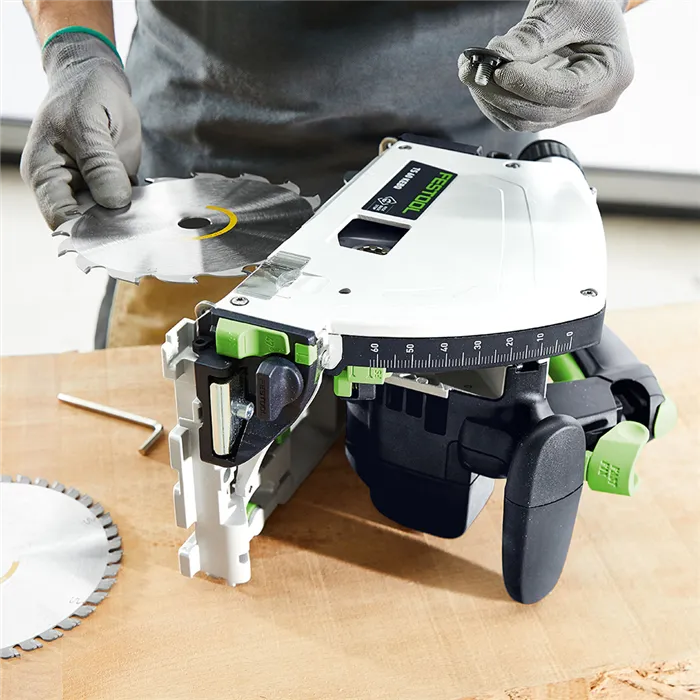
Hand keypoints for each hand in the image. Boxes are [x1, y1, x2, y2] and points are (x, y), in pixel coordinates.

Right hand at [21, 33, 140, 228]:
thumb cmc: (83, 94)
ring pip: (108, 218)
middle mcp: (65, 187)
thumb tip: (113, 201)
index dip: (86, 231)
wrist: (99, 78)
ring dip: (128, 221)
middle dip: (112, 229)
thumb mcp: (88, 125)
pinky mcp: (112, 185)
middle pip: (86, 224)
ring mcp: (90, 187)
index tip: (115, 231)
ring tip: (147, 219)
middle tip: (138, 229)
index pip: (61, 219)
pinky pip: (125, 206)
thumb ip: (101, 165)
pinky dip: (138, 210)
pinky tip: (153, 209)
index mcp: (46, 174)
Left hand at [458, 0, 633, 131]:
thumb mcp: (565, 8)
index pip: (565, 94)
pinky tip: (486, 77)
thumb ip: (533, 35)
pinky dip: (495, 100)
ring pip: (522, 120)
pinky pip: (516, 117)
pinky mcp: (549, 111)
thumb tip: (498, 57)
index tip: (499, 69)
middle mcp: (594, 100)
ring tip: (475, 69)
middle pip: (538, 113)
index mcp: (611, 75)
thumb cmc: (590, 3)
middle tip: (472, 70)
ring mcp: (570, 110)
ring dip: (491, 99)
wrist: (590, 7)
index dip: (527, 85)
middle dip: (500, 93)